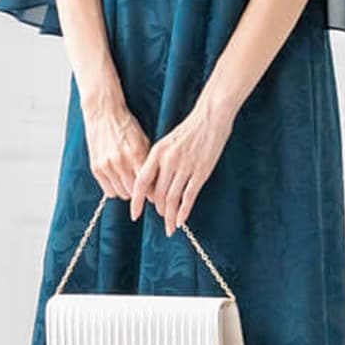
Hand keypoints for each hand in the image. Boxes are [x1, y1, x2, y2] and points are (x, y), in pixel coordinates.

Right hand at [82, 101, 150, 201]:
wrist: (103, 112)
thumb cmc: (126, 125)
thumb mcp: (143, 140)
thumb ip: (148, 162)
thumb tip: (156, 183)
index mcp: (137, 153)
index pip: (148, 184)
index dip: (152, 192)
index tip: (155, 193)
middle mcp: (121, 161)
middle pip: (135, 192)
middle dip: (140, 191)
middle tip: (142, 186)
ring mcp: (107, 165)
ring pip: (122, 194)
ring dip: (127, 190)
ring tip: (129, 180)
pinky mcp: (96, 168)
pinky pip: (109, 191)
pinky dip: (114, 188)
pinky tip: (118, 179)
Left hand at [130, 97, 234, 235]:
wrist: (211, 117)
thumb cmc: (189, 130)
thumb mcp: (167, 142)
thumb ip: (159, 162)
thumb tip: (152, 185)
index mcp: (157, 152)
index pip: (141, 182)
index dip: (136, 201)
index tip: (134, 215)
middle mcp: (168, 160)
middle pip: (157, 194)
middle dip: (158, 210)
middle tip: (161, 218)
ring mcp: (185, 167)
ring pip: (172, 199)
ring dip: (169, 215)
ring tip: (169, 226)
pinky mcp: (201, 172)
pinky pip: (189, 197)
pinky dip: (183, 211)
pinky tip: (181, 220)